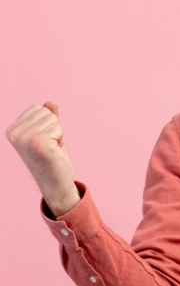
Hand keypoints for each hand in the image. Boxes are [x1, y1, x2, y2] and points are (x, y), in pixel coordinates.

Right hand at [6, 102, 80, 216]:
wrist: (56, 182)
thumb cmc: (53, 158)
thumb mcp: (50, 134)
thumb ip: (48, 118)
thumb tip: (50, 102)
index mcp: (12, 130)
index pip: (38, 108)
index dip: (48, 123)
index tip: (45, 140)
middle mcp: (15, 133)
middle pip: (45, 112)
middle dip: (54, 128)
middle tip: (50, 146)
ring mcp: (25, 138)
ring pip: (53, 119)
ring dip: (58, 134)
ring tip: (52, 149)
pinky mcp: (38, 143)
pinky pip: (58, 128)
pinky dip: (61, 139)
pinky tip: (54, 152)